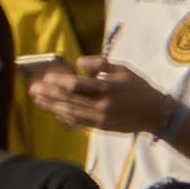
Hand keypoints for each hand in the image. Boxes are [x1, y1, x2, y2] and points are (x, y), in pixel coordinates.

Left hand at [22, 54, 169, 136]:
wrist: (156, 114)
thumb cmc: (139, 88)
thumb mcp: (123, 70)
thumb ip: (101, 64)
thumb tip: (79, 62)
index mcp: (108, 88)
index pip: (77, 85)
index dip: (59, 82)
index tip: (46, 77)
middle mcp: (102, 105)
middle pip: (70, 99)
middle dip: (49, 93)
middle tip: (33, 88)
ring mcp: (101, 118)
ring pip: (71, 111)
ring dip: (52, 105)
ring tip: (37, 99)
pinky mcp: (101, 126)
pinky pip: (78, 121)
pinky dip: (64, 116)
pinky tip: (53, 111)